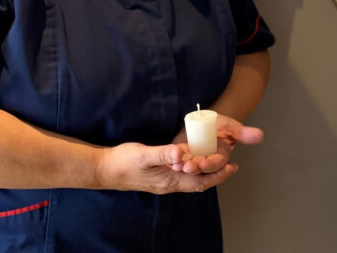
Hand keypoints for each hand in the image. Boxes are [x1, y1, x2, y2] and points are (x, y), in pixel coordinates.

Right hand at [102, 141, 238, 193]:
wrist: (105, 170)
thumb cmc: (123, 163)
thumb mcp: (143, 155)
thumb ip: (163, 154)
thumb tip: (182, 153)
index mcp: (168, 181)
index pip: (199, 182)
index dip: (217, 175)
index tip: (231, 166)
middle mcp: (169, 184)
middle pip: (198, 182)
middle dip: (215, 173)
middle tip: (230, 162)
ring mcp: (163, 180)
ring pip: (190, 178)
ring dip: (204, 170)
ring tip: (217, 159)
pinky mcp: (158, 174)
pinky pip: (181, 173)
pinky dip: (191, 166)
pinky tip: (193, 157)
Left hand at [172, 115, 264, 174]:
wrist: (203, 119)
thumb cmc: (219, 123)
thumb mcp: (230, 125)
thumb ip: (243, 132)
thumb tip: (261, 135)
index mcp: (221, 157)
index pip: (217, 163)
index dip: (211, 164)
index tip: (203, 163)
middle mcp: (208, 161)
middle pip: (203, 169)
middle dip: (196, 168)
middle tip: (187, 167)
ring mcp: (195, 159)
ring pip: (191, 167)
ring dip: (184, 167)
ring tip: (177, 166)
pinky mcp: (184, 157)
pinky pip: (181, 161)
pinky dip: (176, 162)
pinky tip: (171, 162)